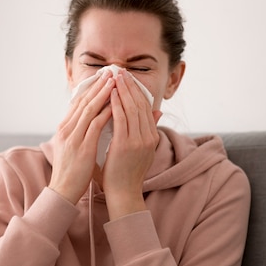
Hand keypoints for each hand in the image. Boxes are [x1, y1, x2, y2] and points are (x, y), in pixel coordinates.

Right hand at [48, 73, 115, 203]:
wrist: (63, 190)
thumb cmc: (71, 172)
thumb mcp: (73, 148)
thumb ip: (80, 133)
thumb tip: (90, 123)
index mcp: (64, 129)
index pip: (78, 103)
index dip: (90, 89)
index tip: (102, 78)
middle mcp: (66, 129)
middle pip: (83, 101)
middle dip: (98, 85)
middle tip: (111, 72)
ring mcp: (73, 137)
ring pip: (89, 109)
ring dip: (103, 93)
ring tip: (115, 82)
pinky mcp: (82, 147)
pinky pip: (95, 124)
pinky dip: (106, 112)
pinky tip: (116, 104)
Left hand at [103, 71, 162, 219]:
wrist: (123, 193)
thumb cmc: (127, 173)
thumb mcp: (142, 150)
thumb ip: (148, 130)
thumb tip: (157, 112)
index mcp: (152, 137)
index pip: (146, 107)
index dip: (137, 91)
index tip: (128, 78)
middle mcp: (148, 137)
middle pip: (140, 104)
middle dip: (129, 86)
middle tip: (120, 71)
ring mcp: (138, 141)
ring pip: (131, 108)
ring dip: (122, 90)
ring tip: (114, 77)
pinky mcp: (126, 145)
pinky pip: (121, 119)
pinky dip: (115, 104)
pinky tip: (109, 94)